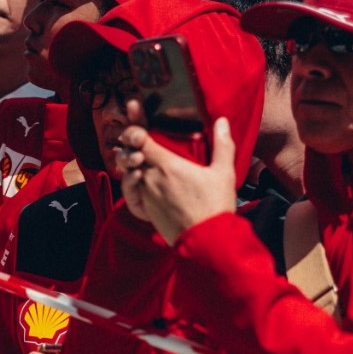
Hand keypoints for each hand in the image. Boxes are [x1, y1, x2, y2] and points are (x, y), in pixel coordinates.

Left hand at [116, 112, 237, 245]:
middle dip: (130, 143)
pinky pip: (131, 192)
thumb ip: (222, 145)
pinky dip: (131, 182)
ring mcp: (146, 195)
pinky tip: (138, 177)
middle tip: (134, 135)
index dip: (135, 125)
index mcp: (167, 165)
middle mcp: (150, 178)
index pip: (140, 139)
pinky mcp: (145, 209)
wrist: (206, 242)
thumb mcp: (223, 173)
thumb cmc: (215, 206)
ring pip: (128, 172)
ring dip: (129, 162)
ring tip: (134, 154)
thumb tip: (221, 121)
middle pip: (130, 154)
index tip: (134, 112)